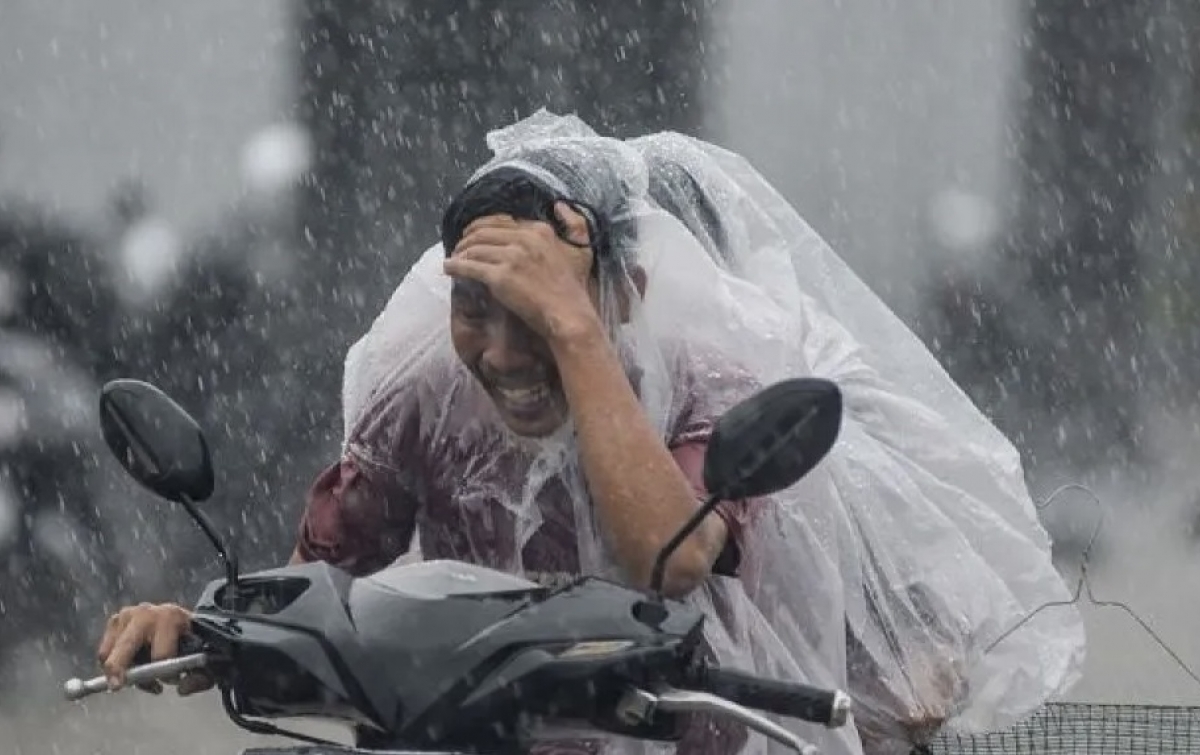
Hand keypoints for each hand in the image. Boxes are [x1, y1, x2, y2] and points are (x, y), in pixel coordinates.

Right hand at [97, 602, 212, 694]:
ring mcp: (126, 615)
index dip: (166, 674)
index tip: (172, 681)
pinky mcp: (114, 622)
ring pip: (110, 653)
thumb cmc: (191, 641)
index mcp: (171, 618)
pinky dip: (114, 665)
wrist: (180, 618)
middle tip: (117, 686)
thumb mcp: (203, 657)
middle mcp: (146, 613)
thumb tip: (181, 689)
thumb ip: (199, 677)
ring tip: (143, 677)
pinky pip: (104, 653)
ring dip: (121, 672)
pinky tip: (133, 666)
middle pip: (125, 647)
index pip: (161, 654)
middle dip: (120, 669)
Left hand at [444, 203, 599, 340]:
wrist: (569, 315)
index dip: (485, 227)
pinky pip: (470, 266)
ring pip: (474, 248)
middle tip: (460, 246)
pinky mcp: (500, 277)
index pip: (503, 221)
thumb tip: (559, 205)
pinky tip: (449, 268)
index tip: (477, 234)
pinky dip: (455, 266)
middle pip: (484, 232)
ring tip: (454, 258)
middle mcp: (524, 239)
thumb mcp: (580, 250)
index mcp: (539, 231)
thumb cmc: (574, 288)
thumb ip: (575, 224)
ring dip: (460, 252)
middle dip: (467, 238)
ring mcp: (511, 257)